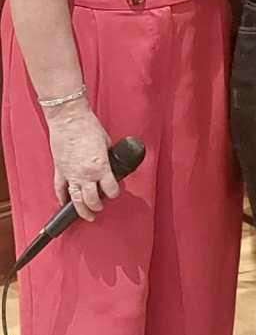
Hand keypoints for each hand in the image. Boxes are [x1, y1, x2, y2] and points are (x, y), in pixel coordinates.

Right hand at [44, 101, 119, 220]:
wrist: (69, 119)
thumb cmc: (88, 127)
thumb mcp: (106, 143)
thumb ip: (108, 156)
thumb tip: (111, 161)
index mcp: (101, 167)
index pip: (111, 189)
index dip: (115, 193)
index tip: (115, 193)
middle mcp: (86, 174)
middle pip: (92, 200)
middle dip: (98, 207)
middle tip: (100, 208)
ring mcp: (71, 174)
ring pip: (76, 200)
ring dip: (82, 210)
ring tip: (87, 215)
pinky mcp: (60, 170)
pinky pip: (60, 189)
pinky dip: (62, 198)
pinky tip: (65, 203)